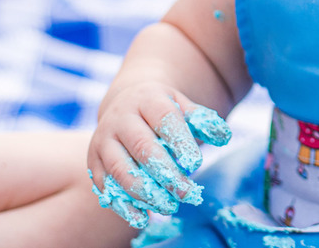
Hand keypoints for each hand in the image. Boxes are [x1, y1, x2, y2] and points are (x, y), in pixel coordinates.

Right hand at [87, 81, 230, 228]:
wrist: (125, 104)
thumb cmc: (162, 111)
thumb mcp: (183, 106)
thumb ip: (203, 121)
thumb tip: (224, 136)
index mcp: (147, 100)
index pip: (164, 120)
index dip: (180, 142)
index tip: (196, 164)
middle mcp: (121, 119)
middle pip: (142, 147)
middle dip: (165, 173)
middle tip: (185, 193)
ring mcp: (103, 140)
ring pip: (121, 169)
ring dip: (144, 192)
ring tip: (168, 207)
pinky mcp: (93, 162)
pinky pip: (104, 186)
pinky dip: (122, 205)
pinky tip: (141, 218)